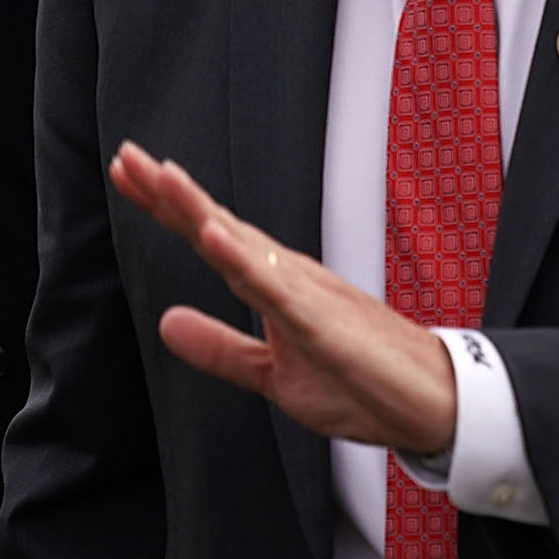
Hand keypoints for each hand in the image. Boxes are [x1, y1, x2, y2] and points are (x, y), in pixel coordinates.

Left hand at [110, 143, 455, 457]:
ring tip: (162, 177)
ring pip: (244, 244)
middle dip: (171, 193)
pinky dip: (244, 261)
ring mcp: (306, 295)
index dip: (166, 206)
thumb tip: (166, 323)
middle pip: (219, 226)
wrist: (432, 403)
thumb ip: (220, 348)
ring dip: (202, 211)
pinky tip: (215, 237)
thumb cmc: (362, 383)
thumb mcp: (272, 374)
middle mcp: (287, 276)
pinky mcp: (323, 323)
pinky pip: (277, 289)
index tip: (126, 172)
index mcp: (273, 285)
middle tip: (127, 155)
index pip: (210, 237)